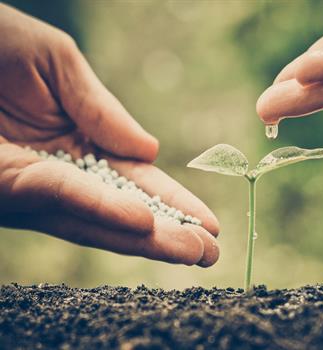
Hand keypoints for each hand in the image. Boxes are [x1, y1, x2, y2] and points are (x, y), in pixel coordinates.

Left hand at [0, 4, 219, 266]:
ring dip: (147, 240)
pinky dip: (101, 210)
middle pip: (121, 213)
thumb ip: (103, 110)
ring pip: (97, 220)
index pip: (135, 183)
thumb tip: (151, 151)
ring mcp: (30, 188)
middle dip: (168, 236)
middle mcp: (57, 176)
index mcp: (75, 147)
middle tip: (212, 254)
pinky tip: (143, 224)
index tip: (210, 222)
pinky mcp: (6, 189)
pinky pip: (59, 198)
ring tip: (194, 252)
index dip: (173, 203)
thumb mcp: (58, 64)